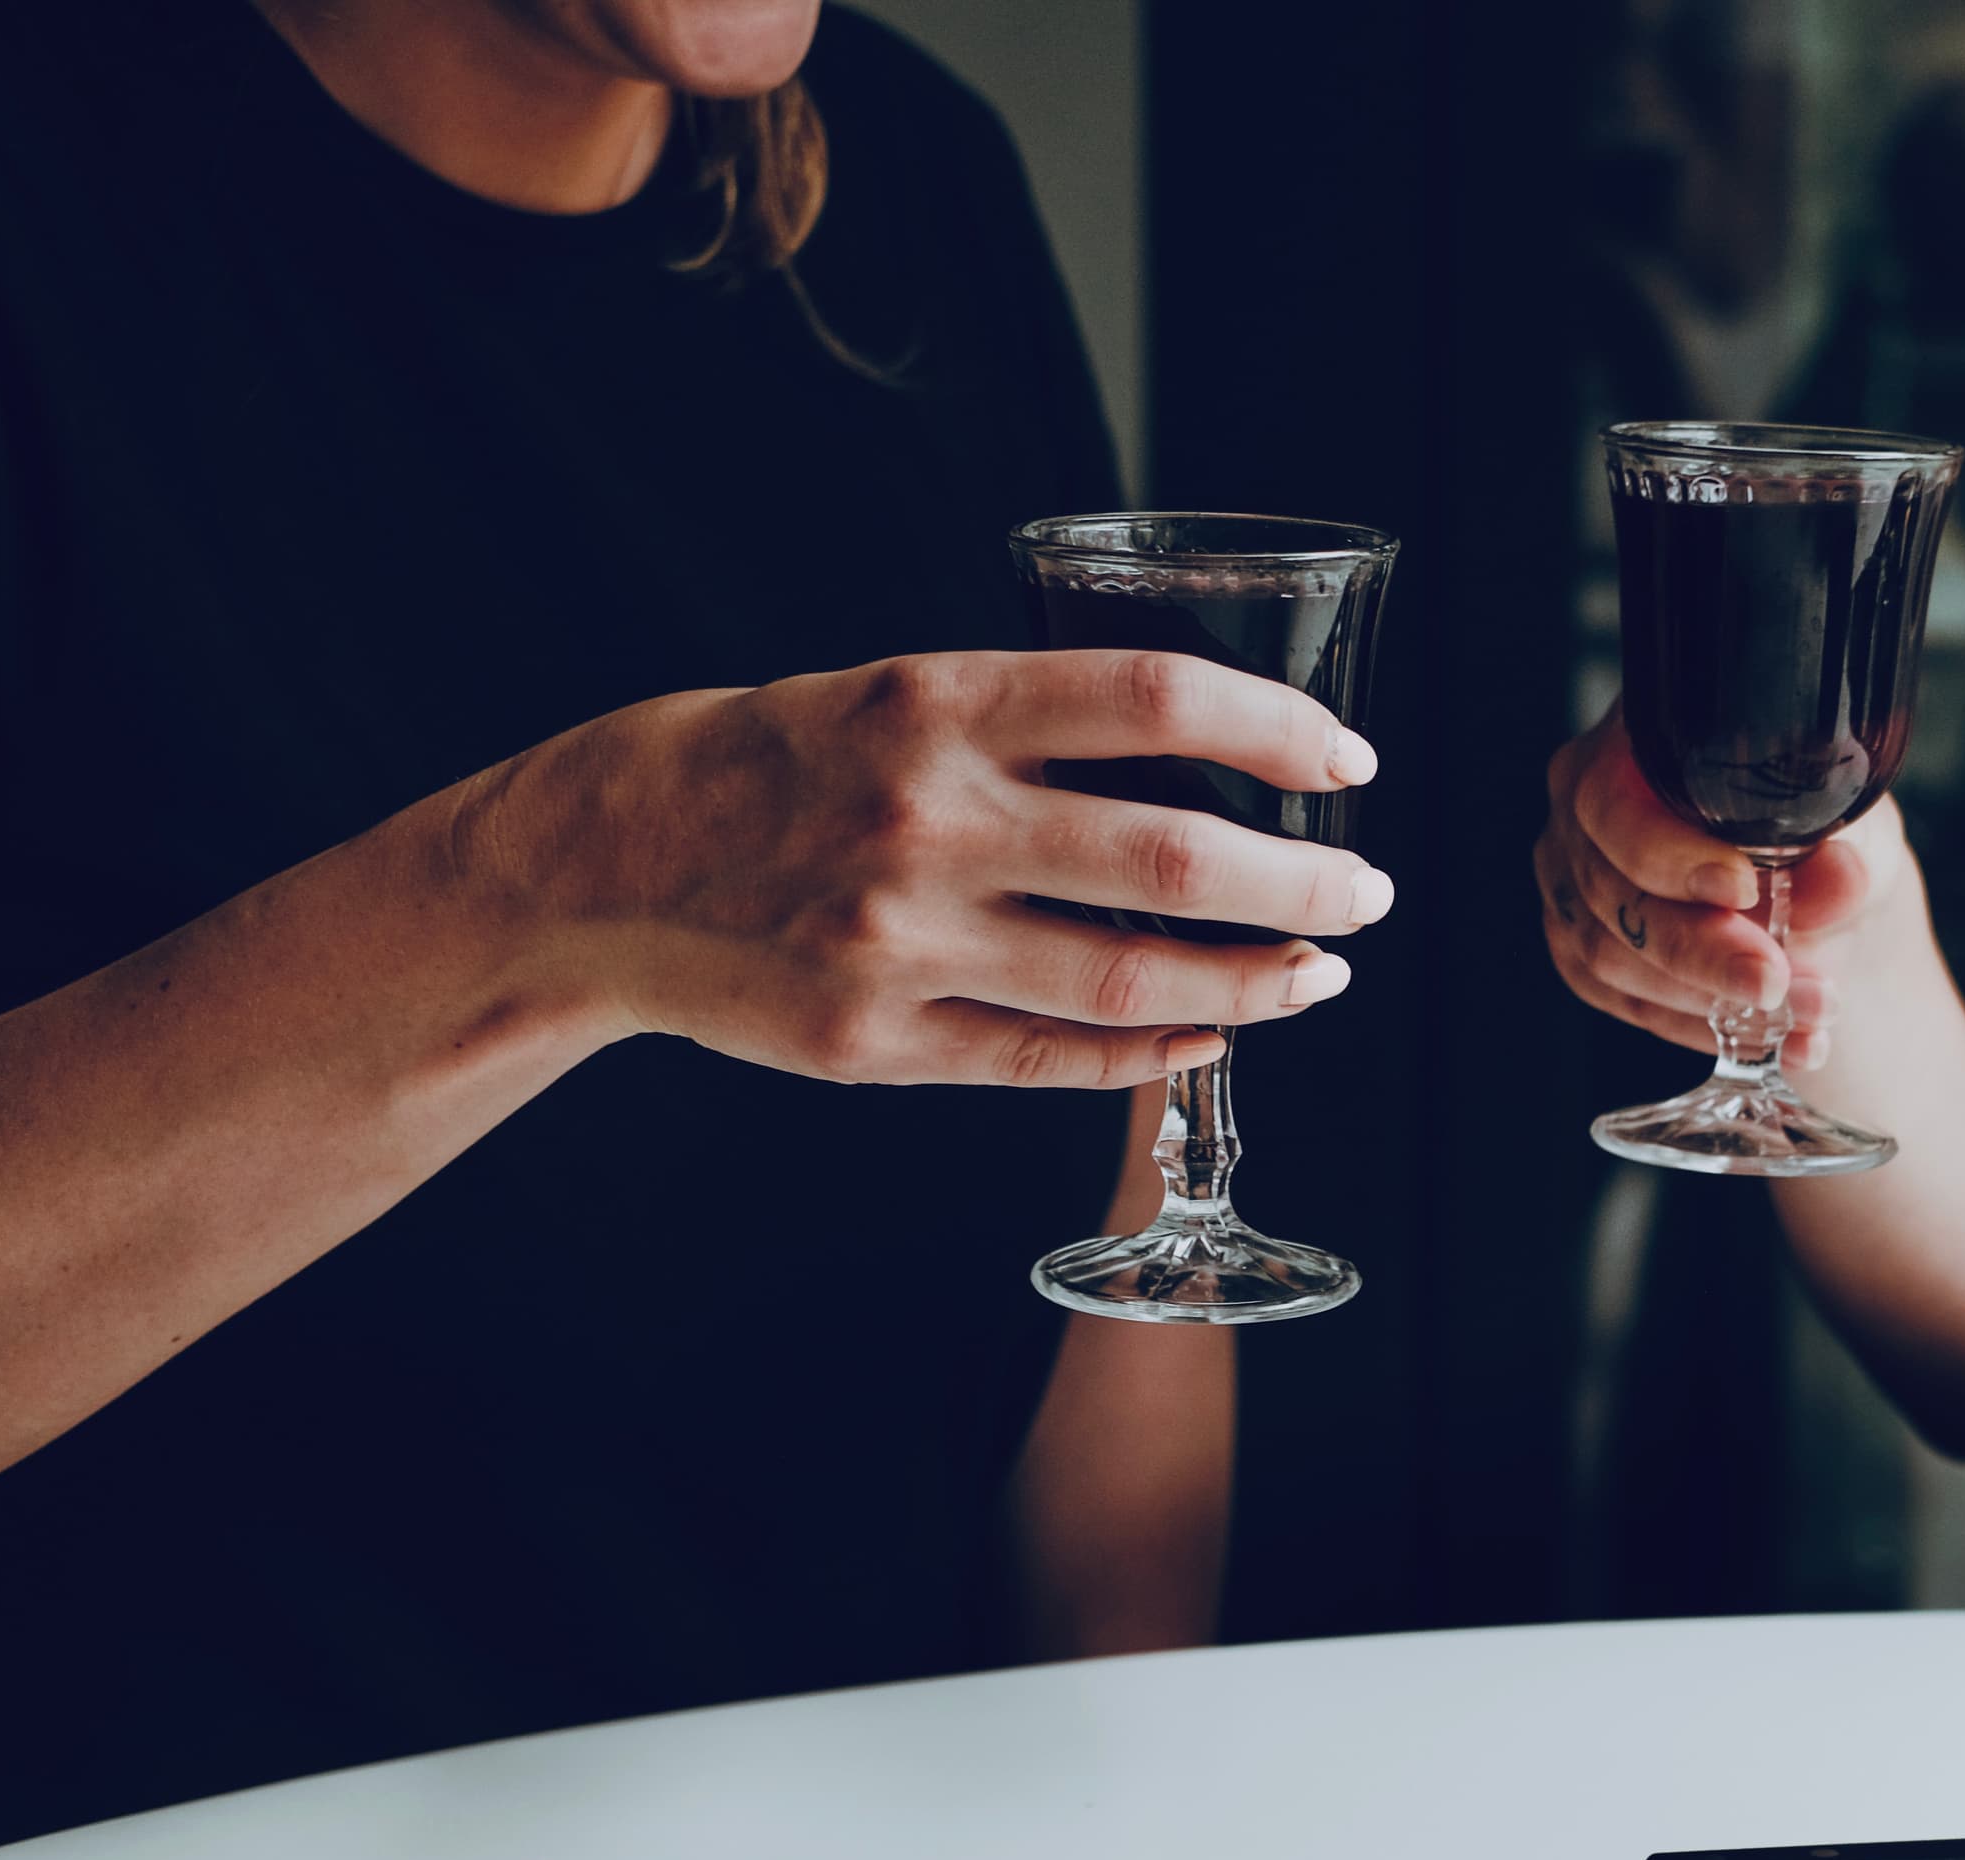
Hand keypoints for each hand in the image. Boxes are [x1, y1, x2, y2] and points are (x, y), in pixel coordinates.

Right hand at [458, 648, 1392, 1086]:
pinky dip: (1157, 1050)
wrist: (595, 868)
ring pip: (1136, 979)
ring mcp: (903, 944)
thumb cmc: (766, 763)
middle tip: (1369, 892)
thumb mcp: (889, 693)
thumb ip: (1030, 725)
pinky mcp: (879, 1044)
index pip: (1158, 696)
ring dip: (1258, 981)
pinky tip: (1216, 1030)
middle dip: (1307, 881)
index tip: (1350, 759)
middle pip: (1178, 854)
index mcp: (936, 704)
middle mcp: (927, 820)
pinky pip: (1055, 1060)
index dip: (1279, 726)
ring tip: (1320, 971)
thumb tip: (1212, 760)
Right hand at [1532, 706, 1906, 1067]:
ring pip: (1613, 959)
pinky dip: (1702, 1030)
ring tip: (1806, 1015)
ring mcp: (1573, 878)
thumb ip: (1842, 848)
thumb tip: (1840, 877)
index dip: (1670, 855)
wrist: (1814, 881)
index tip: (1742, 890)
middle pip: (1610, 892)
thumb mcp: (1850, 824)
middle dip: (1701, 951)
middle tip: (1776, 982)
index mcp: (1634, 740)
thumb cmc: (1823, 826)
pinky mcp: (1584, 947)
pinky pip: (1627, 1004)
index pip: (1616, 804)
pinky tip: (1771, 1041)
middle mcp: (1584, 804)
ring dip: (1712, 1001)